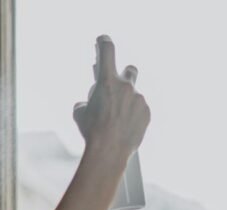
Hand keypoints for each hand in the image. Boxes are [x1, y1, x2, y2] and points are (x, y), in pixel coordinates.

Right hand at [73, 35, 150, 157]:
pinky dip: (133, 117)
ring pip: (134, 96)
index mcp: (107, 81)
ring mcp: (138, 99)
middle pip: (130, 70)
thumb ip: (85, 102)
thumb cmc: (92, 132)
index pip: (107, 50)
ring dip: (127, 104)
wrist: (109, 151)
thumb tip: (87, 104)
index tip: (102, 41)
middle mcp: (125, 86)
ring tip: (118, 121)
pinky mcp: (146, 113)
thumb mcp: (79, 114)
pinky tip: (125, 129)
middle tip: (118, 86)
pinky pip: (140, 111)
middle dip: (125, 75)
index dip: (104, 43)